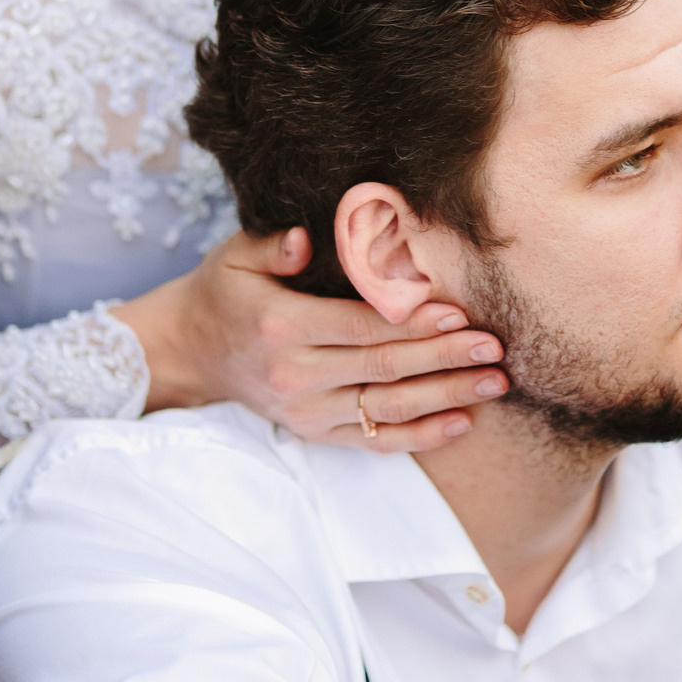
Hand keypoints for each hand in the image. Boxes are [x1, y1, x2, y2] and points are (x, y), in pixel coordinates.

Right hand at [110, 228, 507, 451]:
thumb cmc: (222, 291)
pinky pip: (371, 441)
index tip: (459, 314)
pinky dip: (418, 437)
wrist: (186, 352)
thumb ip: (274, 246)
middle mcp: (295, 375)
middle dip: (444, 358)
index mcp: (281, 326)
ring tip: (494, 384)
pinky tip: (460, 423)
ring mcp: (304, 411)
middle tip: (494, 348)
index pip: (360, 326)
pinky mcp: (311, 433)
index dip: (411, 322)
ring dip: (445, 398)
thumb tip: (308, 239)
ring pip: (386, 409)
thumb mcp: (235, 255)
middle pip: (383, 369)